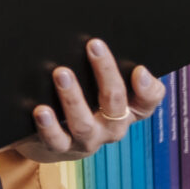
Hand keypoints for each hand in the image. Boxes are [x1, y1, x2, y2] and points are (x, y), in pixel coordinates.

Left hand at [13, 39, 167, 163]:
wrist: (52, 142)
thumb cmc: (80, 104)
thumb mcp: (98, 88)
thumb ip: (104, 70)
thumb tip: (95, 40)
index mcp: (126, 110)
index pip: (147, 102)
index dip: (148, 89)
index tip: (139, 70)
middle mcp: (111, 127)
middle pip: (115, 102)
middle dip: (106, 73)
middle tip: (93, 46)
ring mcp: (87, 140)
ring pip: (85, 123)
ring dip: (73, 97)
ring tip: (61, 73)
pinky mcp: (61, 148)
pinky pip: (57, 140)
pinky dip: (49, 125)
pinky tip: (41, 110)